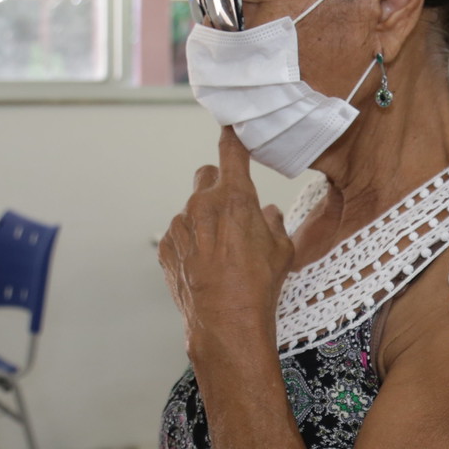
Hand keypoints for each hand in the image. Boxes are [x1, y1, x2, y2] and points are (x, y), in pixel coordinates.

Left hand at [159, 128, 295, 358]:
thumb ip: (273, 223)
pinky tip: (206, 266)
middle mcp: (202, 205)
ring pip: (193, 210)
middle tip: (233, 210)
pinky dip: (192, 243)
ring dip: (205, 221)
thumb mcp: (282, 250)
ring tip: (222, 253)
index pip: (231, 151)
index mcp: (234, 197)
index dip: (233, 136)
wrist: (226, 322)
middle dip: (219, 186)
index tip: (231, 126)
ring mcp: (180, 225)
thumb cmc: (258, 286)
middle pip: (206, 175)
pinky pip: (181, 234)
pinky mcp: (166, 247)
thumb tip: (267, 214)